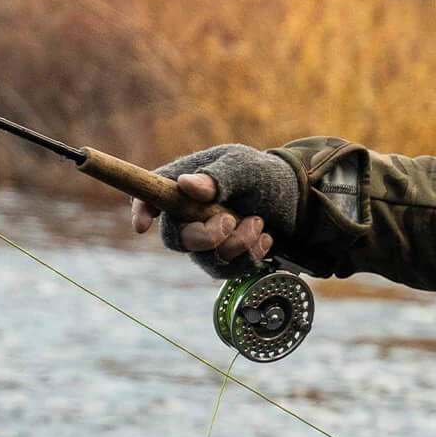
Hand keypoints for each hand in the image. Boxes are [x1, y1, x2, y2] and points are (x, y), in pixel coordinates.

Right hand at [128, 144, 300, 278]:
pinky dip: (250, 255)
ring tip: (258, 222)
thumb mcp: (243, 167)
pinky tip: (264, 237)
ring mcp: (206, 238)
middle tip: (230, 220)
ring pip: (205, 258)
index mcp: (183, 184)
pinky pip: (228, 270)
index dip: (141, 211)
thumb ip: (217, 177)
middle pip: (176, 238)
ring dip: (237, 244)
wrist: (294, 198)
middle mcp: (188, 214)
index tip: (143, 224)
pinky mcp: (225, 257)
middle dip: (205, 235)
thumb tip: (185, 184)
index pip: (150, 197)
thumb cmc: (261, 175)